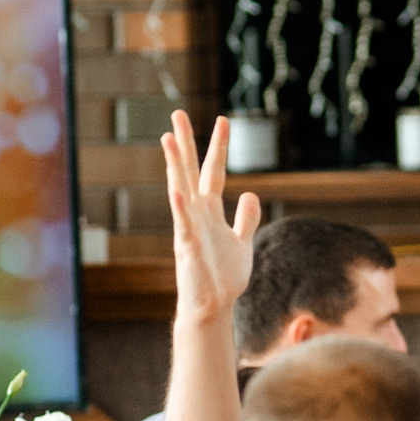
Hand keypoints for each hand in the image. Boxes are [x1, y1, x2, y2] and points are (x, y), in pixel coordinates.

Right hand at [160, 111, 261, 320]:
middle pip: (189, 171)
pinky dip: (180, 210)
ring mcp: (190, 229)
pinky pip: (183, 226)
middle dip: (185, 143)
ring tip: (167, 139)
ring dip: (174, 165)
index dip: (219, 146)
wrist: (214, 307)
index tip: (223, 119)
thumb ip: (246, 218)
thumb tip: (251, 194)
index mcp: (210, 211)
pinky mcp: (188, 249)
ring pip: (180, 190)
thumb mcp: (242, 242)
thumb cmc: (224, 277)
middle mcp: (197, 214)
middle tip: (178, 113)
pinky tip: (176, 192)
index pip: (213, 171)